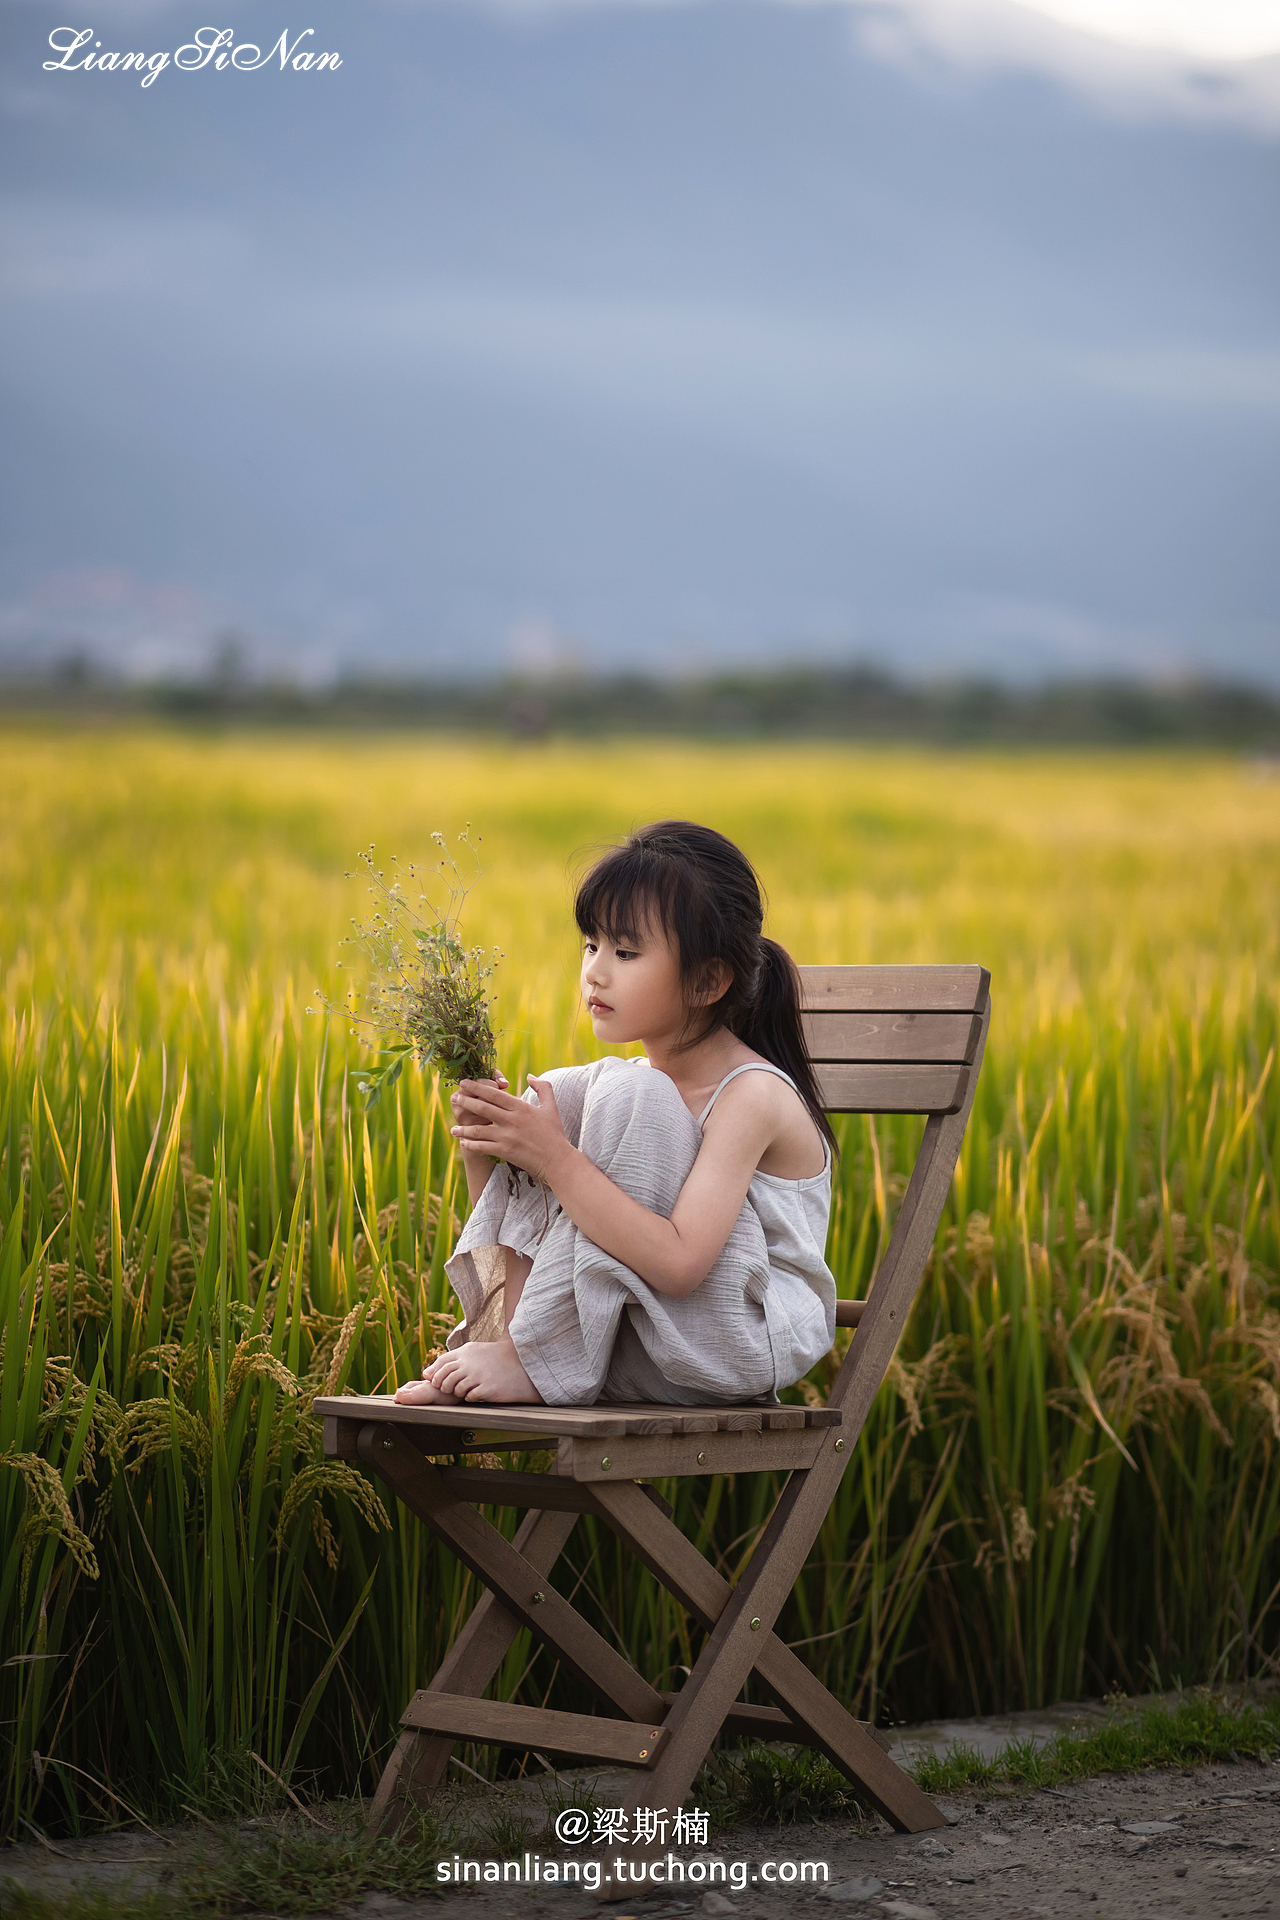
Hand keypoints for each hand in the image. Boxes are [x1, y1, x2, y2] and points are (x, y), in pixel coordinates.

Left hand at [450, 1074, 567, 1183]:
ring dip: (463, 1128)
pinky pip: (482, 1146)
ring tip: (453, 1128)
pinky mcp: (505, 1151)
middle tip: (454, 1098)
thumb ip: (543, 1087)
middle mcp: (511, 1120)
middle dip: (465, 1101)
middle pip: (482, 1107)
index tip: (465, 1083)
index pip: (494, 1094)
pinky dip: (471, 1145)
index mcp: (521, 1107)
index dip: (477, 1087)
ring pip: (478, 1129)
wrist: (558, 1160)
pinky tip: (464, 1143)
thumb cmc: (555, 1133)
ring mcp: (507, 1136)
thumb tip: (530, 1076)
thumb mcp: (551, 1107)